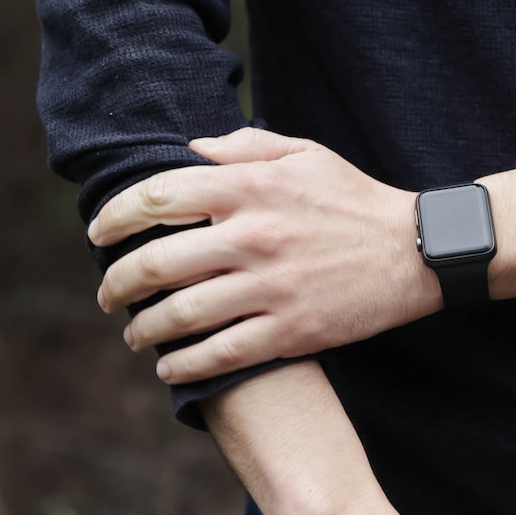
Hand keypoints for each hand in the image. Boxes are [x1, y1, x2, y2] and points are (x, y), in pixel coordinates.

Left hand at [89, 127, 440, 382]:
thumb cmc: (355, 199)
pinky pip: (219, 354)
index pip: (158, 197)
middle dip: (116, 283)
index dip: (115, 217)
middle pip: (156, 262)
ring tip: (134, 334)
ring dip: (143, 329)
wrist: (418, 250)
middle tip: (106, 294)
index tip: (97, 234)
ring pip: (180, 315)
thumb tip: (189, 150)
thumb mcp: (305, 154)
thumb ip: (244, 147)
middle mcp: (253, 236)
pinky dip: (183, 365)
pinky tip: (169, 367)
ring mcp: (271, 288)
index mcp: (251, 187)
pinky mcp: (291, 331)